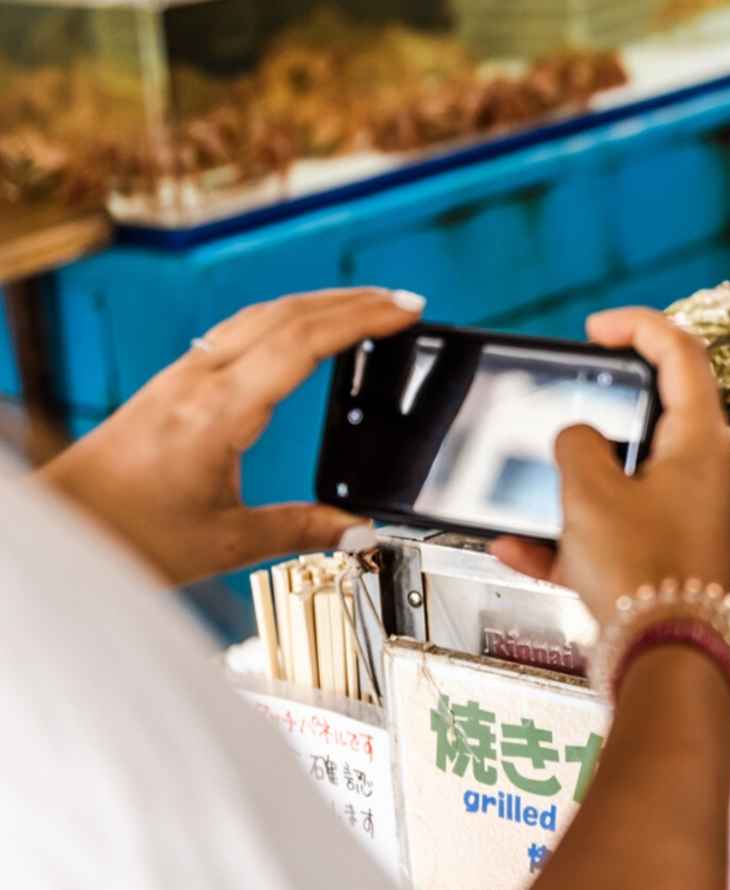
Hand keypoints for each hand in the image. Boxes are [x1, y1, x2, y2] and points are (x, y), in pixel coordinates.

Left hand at [38, 287, 425, 583]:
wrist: (61, 527)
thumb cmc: (126, 534)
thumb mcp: (227, 543)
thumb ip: (300, 529)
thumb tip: (358, 530)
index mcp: (218, 412)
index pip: (302, 342)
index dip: (361, 320)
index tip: (407, 311)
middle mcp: (197, 379)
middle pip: (286, 314)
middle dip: (352, 301)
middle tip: (404, 301)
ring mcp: (180, 375)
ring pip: (259, 315)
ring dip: (317, 303)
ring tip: (363, 307)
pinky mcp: (170, 383)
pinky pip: (236, 330)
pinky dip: (282, 318)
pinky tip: (296, 329)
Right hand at [490, 308, 729, 624]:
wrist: (667, 662)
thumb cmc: (642, 574)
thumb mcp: (589, 494)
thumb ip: (576, 446)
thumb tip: (578, 439)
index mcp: (703, 443)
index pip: (682, 355)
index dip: (638, 327)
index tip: (595, 328)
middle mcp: (711, 476)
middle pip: (661, 416)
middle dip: (607, 407)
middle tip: (572, 396)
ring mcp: (697, 520)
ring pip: (633, 480)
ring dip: (580, 483)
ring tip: (534, 490)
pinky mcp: (677, 560)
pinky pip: (623, 533)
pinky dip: (577, 536)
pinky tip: (521, 550)